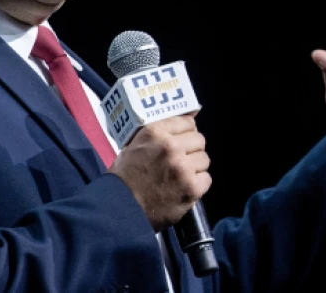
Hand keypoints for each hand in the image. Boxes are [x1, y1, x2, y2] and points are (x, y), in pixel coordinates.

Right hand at [108, 113, 210, 230]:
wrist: (119, 209)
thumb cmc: (124, 177)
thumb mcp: (134, 145)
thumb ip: (158, 132)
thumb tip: (189, 116)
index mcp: (155, 132)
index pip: (187, 122)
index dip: (186, 132)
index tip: (183, 139)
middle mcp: (171, 146)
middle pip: (199, 140)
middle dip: (192, 149)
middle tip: (182, 159)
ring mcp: (183, 168)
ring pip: (204, 159)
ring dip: (195, 167)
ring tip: (181, 176)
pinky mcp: (192, 188)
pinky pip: (206, 179)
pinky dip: (198, 184)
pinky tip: (184, 188)